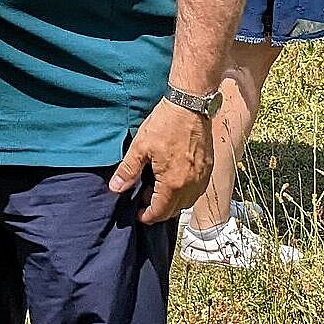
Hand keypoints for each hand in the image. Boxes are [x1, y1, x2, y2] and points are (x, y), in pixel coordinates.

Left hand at [107, 98, 213, 223]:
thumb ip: (128, 171)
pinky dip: (184, 191)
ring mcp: (202, 177)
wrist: (190, 106)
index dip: (147, 216)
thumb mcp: (140, 147)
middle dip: (158, 210)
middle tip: (143, 199)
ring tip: (156, 188)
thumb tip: (115, 189)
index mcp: (173, 183)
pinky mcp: (208, 168)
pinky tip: (173, 179)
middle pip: (174, 210)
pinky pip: (196, 190)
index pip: (160, 211)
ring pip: (187, 201)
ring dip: (172, 202)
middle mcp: (191, 185)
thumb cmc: (165, 124)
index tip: (138, 214)